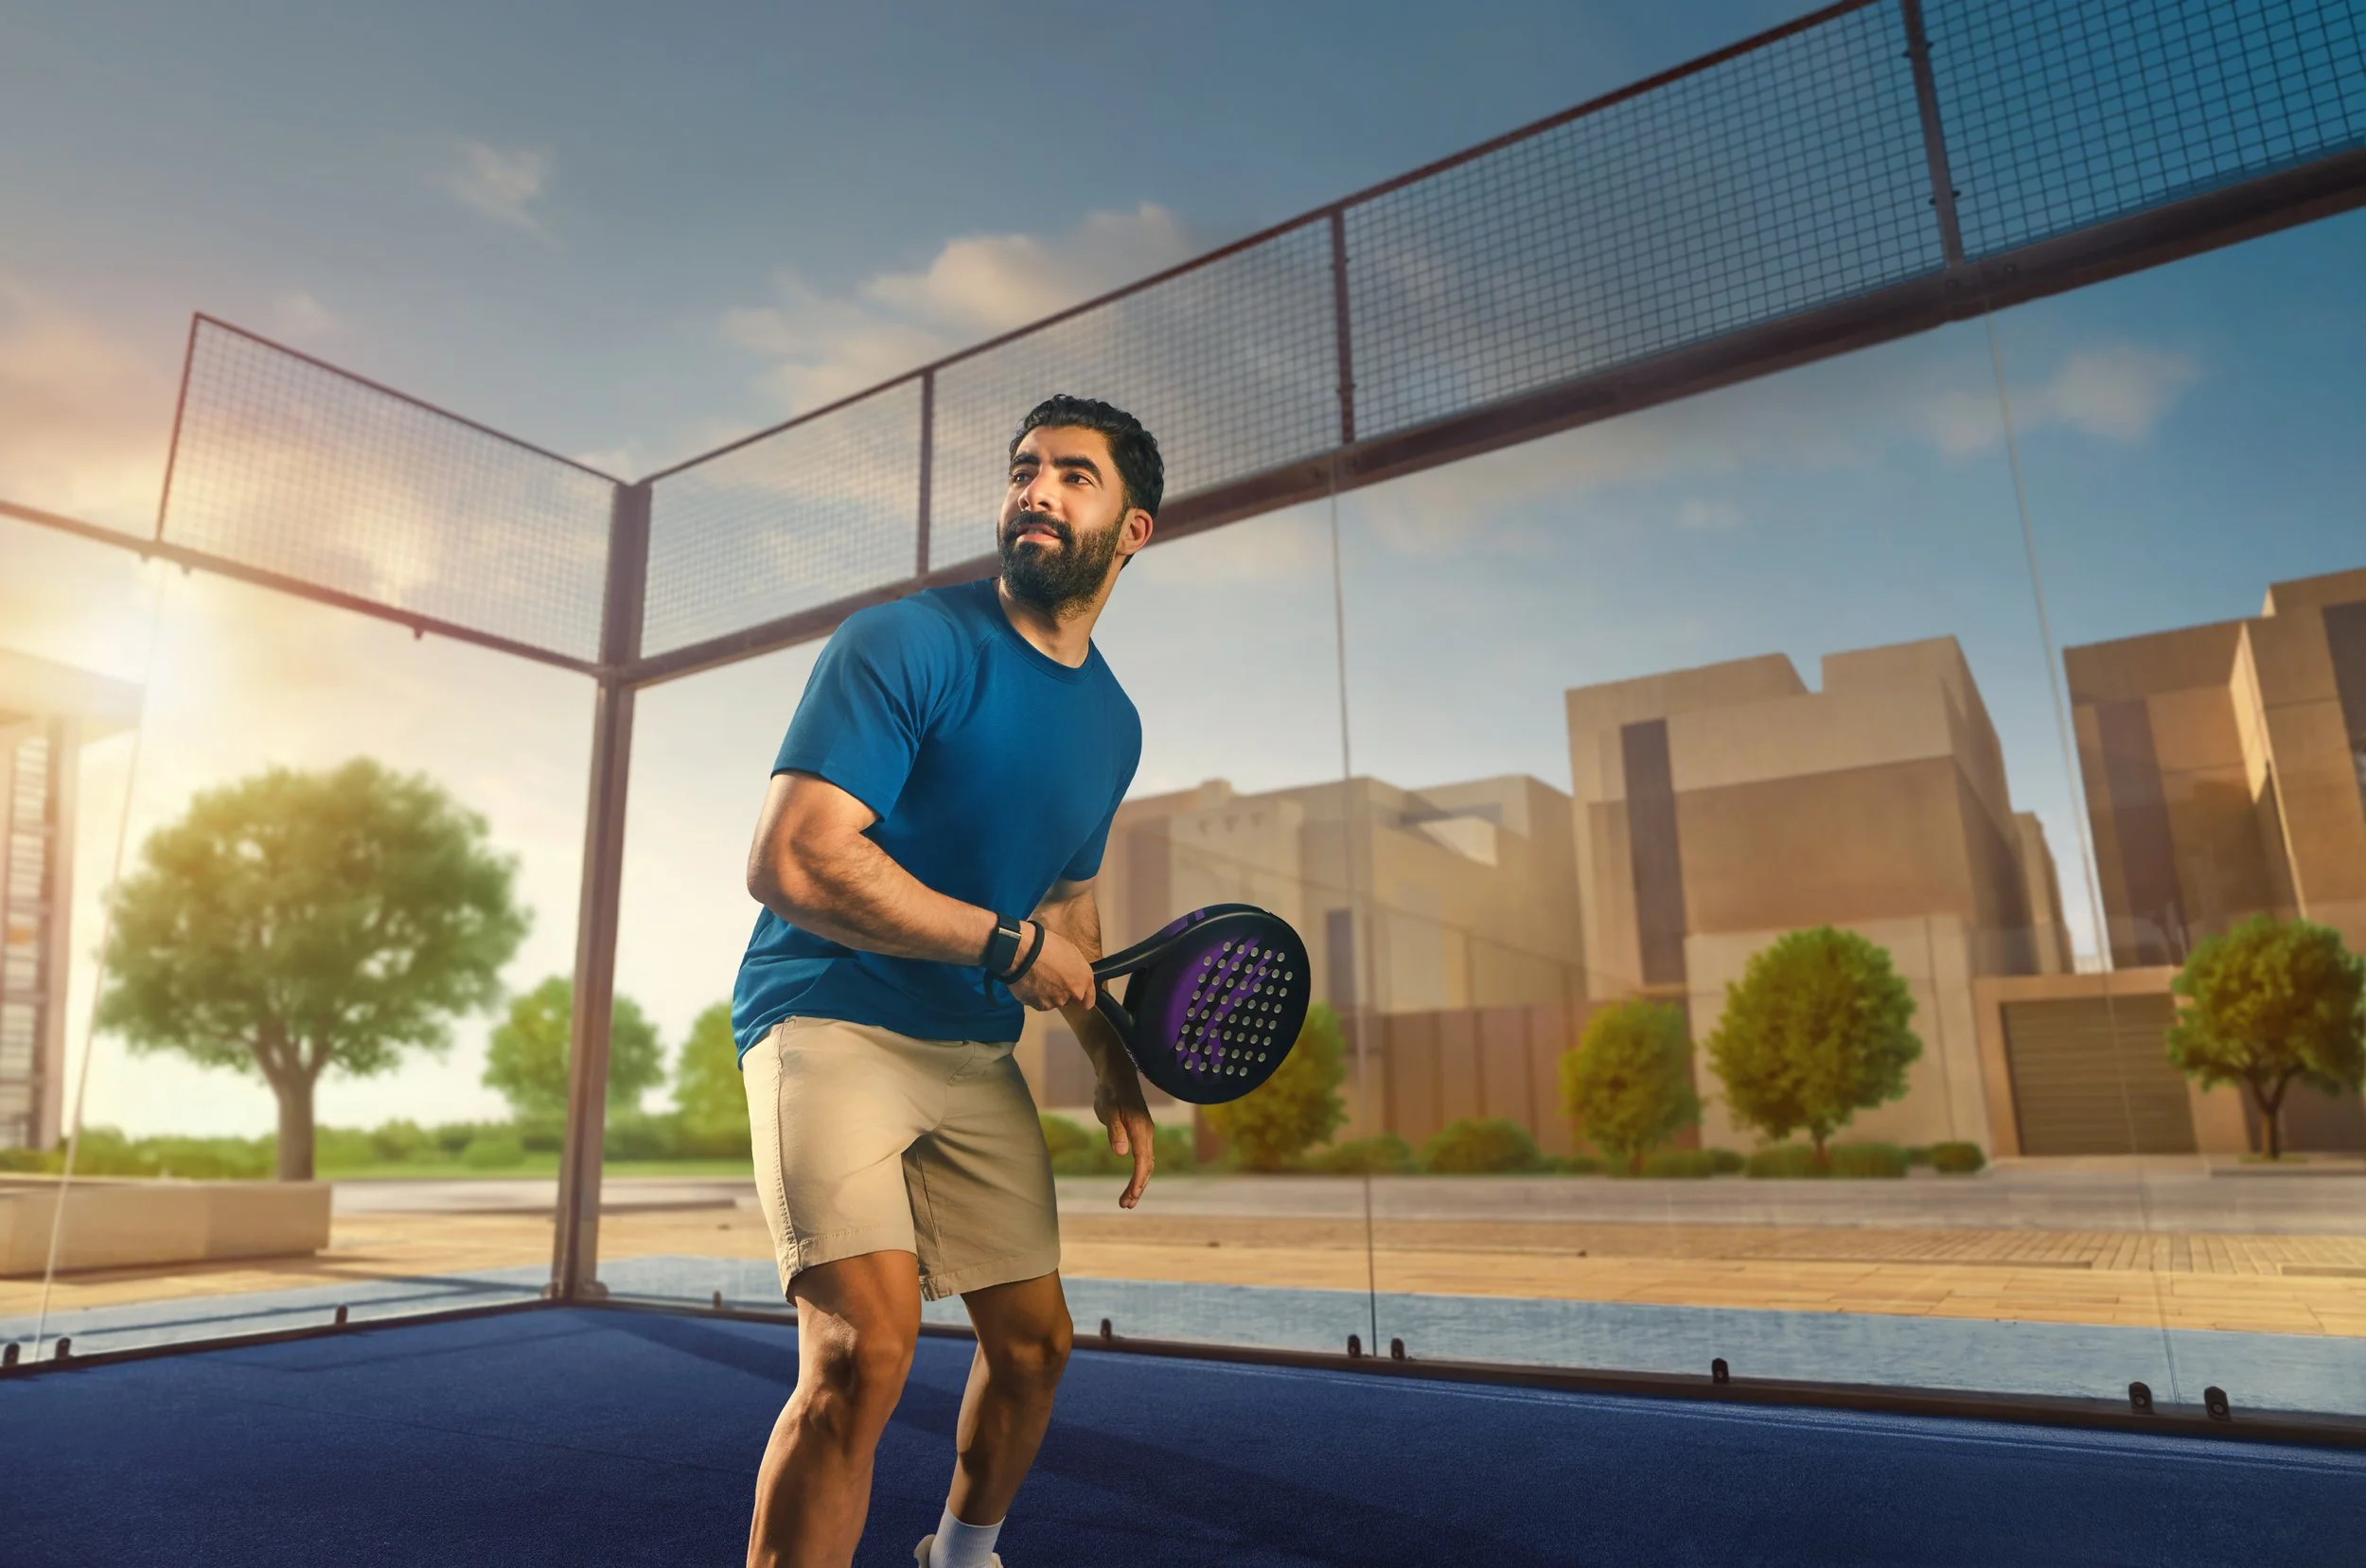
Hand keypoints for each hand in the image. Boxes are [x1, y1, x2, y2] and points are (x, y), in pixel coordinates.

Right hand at [1008, 923, 1093, 1011]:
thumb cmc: (1046, 946)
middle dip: (1061, 992)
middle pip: (1068, 1000)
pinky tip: (1030, 981)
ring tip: (1037, 976)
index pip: (1088, 1000)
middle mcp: (1072, 993)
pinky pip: (1038, 1002)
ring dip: (1047, 993)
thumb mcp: (1070, 950)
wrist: (1024, 952)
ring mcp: (1055, 1001)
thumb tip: (1072, 972)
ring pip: (1053, 1001)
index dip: (1082, 998)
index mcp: (1084, 979)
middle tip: (1050, 977)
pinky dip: (1034, 995)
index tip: (1078, 997)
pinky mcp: (1039, 1005)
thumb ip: (1075, 969)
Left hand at [1093, 1060, 1155, 1208]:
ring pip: (1146, 1163)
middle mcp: (1146, 1132)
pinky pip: (1143, 1157)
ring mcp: (1144, 1132)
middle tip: (1125, 1205)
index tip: (1129, 1198)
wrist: (1116, 1073)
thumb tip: (1120, 1153)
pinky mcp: (1139, 1132)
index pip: (1142, 1162)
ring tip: (1128, 1201)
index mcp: (1140, 1129)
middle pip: (1147, 1167)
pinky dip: (1139, 1172)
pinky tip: (1132, 1182)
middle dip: (1138, 1188)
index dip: (1136, 1181)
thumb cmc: (1109, 1090)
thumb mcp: (1107, 1109)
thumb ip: (1114, 1130)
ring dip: (1139, 1183)